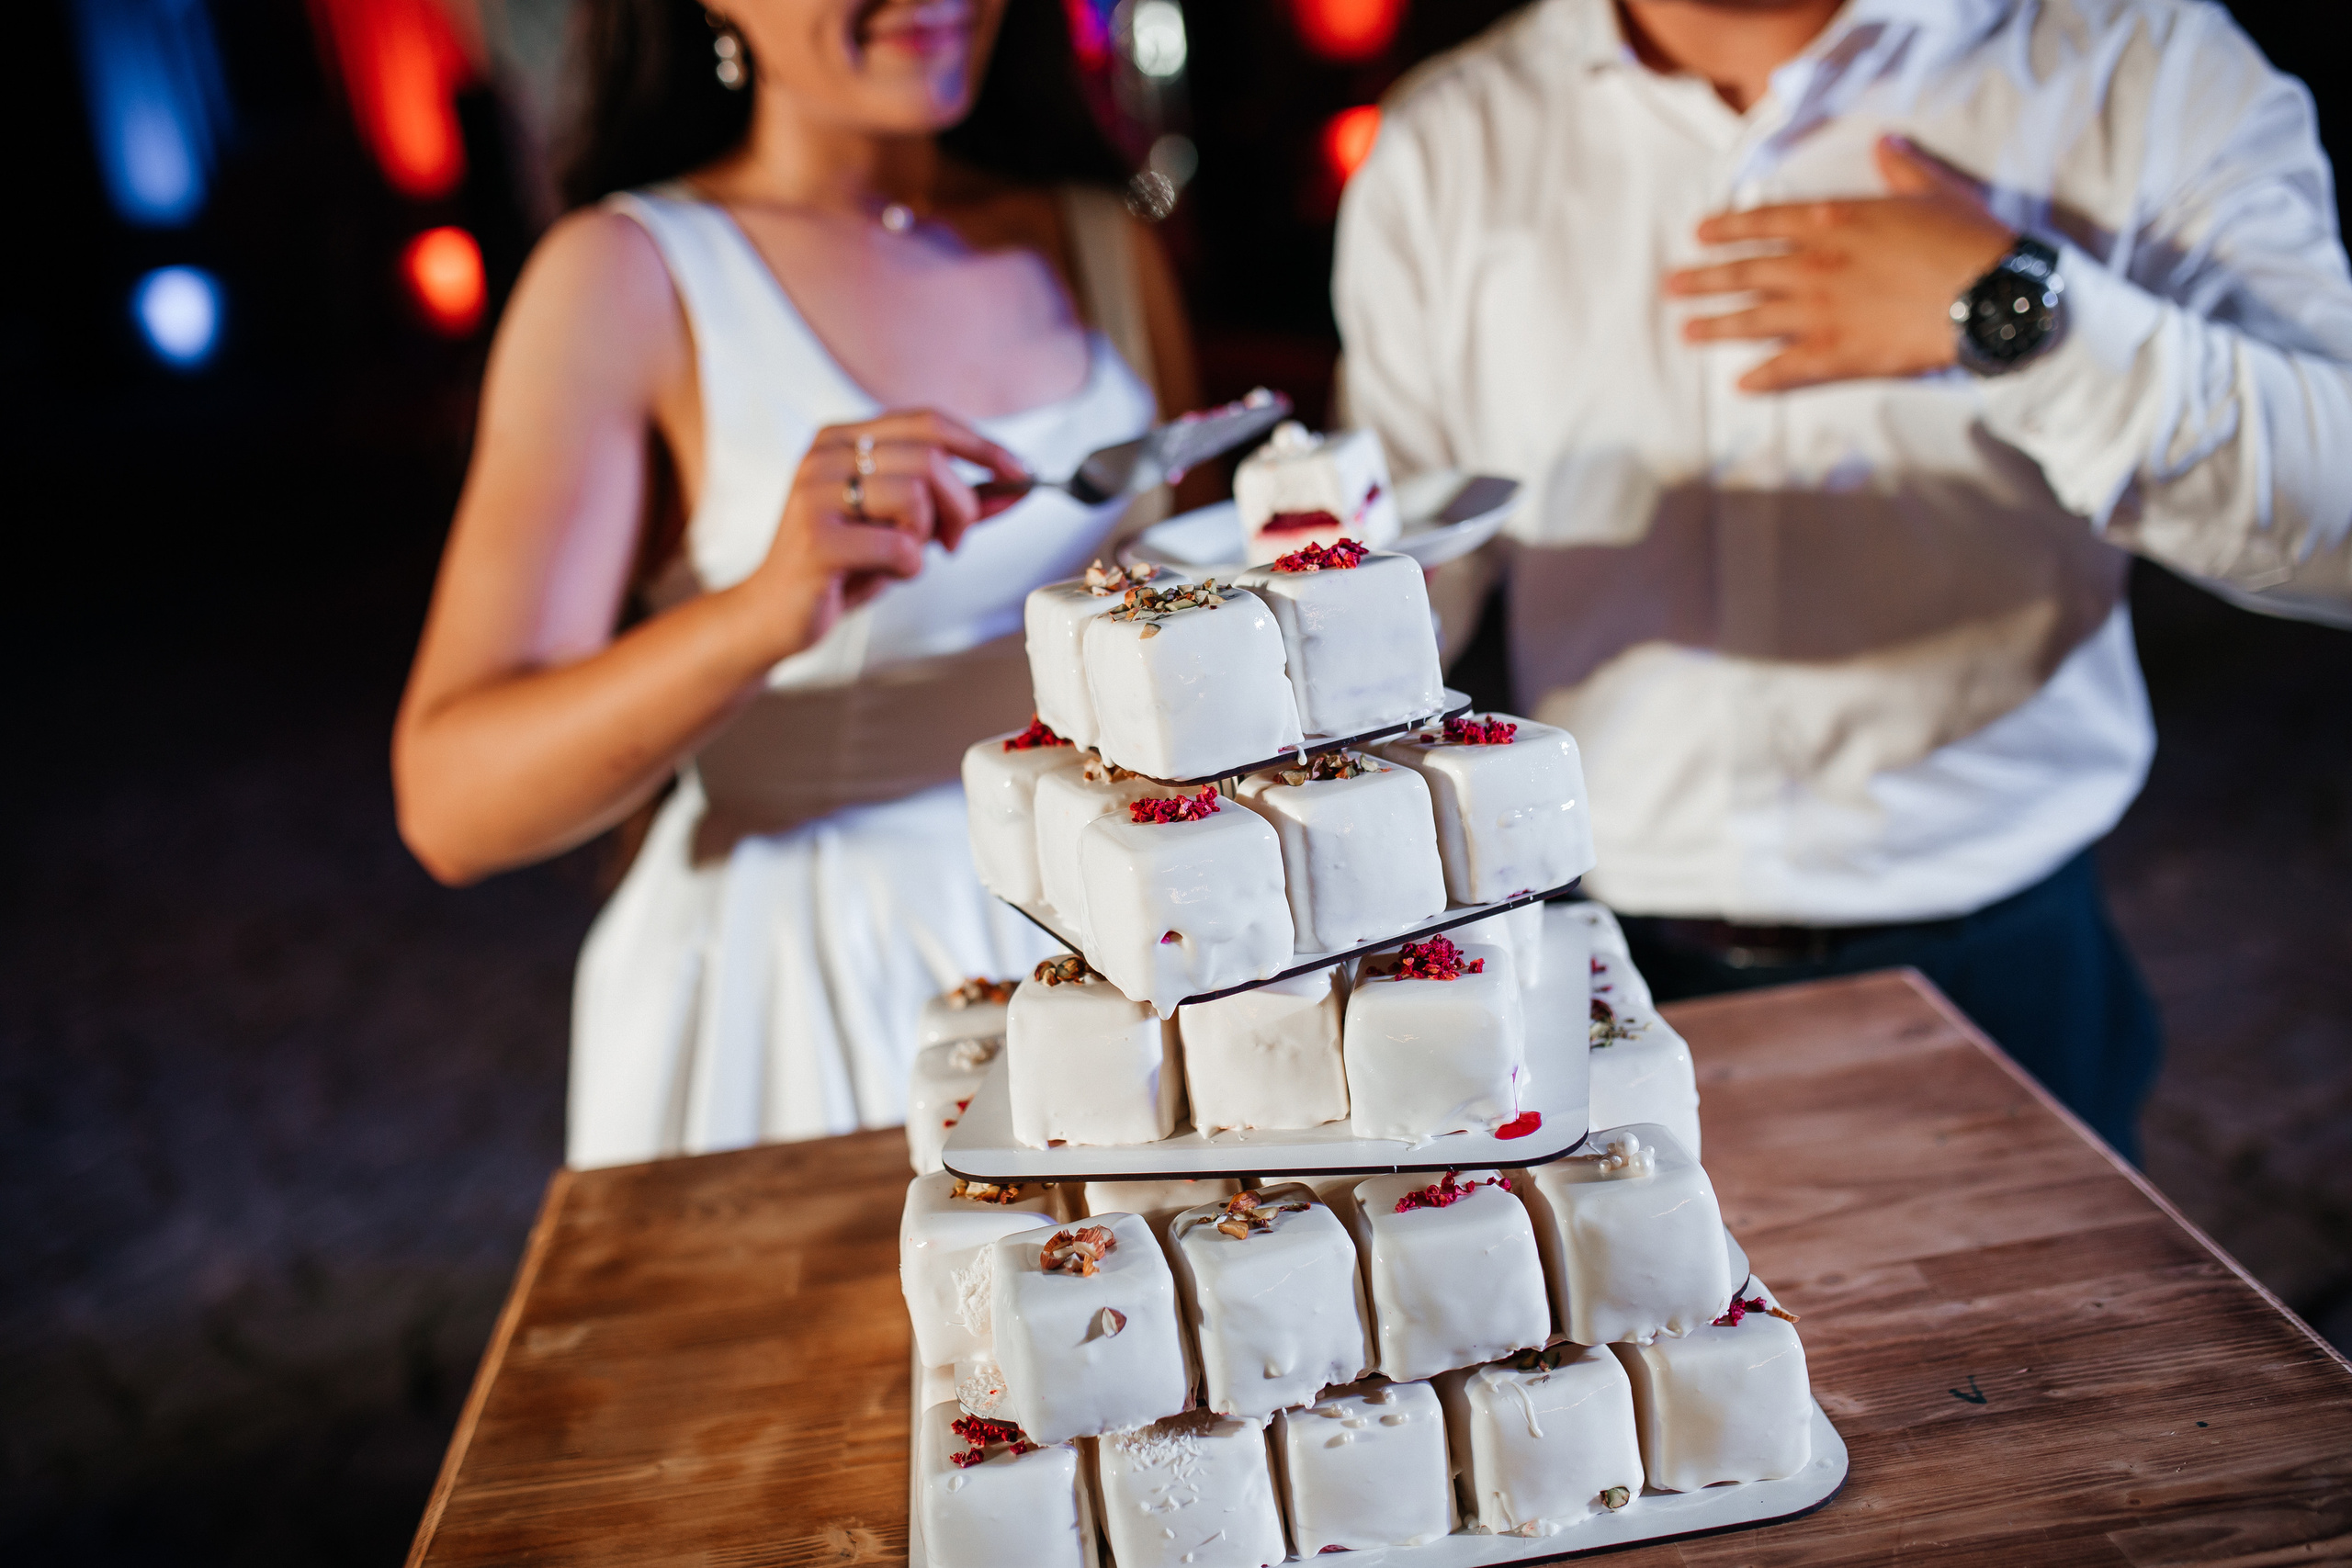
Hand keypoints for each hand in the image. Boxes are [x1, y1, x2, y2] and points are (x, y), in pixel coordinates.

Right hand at [740, 409, 1028, 658]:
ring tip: (911, 556)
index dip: (982, 446)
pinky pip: (898, 544)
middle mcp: (824, 454)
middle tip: (955, 540)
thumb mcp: (902, 525)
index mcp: (842, 437)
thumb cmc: (842, 566)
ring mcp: (815, 493)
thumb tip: (1016, 486)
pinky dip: (909, 566)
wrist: (774, 615)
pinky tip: (888, 573)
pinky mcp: (816, 539)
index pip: (928, 421)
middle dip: (962, 504)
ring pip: (916, 495)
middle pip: (930, 457)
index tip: (1022, 474)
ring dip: (930, 536)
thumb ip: (953, 503)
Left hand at [1665, 135, 2017, 391]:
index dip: (1728, 229)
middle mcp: (1815, 265)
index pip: (1765, 222)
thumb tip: (1885, 146)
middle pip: (1745, 272)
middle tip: (1671, 287)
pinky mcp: (1836, 353)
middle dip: (1704, 279)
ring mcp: (1820, 311)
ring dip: (1715, 326)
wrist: (1990, 295)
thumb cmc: (1968, 240)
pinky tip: (1740, 385)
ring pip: (1752, 319)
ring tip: (1687, 331)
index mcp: (1835, 221)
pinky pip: (1786, 367)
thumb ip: (1900, 170)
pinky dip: (1760, 378)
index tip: (1700, 235)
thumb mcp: (1934, 191)